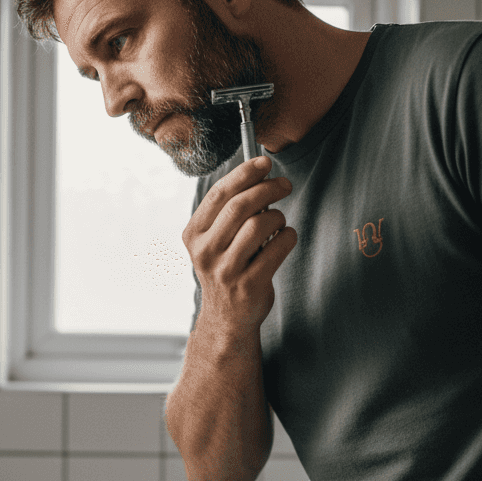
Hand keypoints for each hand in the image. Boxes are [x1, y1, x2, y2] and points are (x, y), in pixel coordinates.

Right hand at [183, 155, 296, 332]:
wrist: (226, 318)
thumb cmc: (226, 268)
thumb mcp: (214, 240)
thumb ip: (227, 211)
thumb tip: (258, 172)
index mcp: (193, 234)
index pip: (219, 193)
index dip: (245, 173)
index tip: (264, 162)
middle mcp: (205, 252)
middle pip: (240, 206)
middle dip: (268, 188)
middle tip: (285, 184)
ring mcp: (226, 271)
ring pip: (259, 225)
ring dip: (278, 216)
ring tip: (280, 220)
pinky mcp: (249, 286)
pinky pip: (277, 249)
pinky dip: (288, 237)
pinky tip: (286, 237)